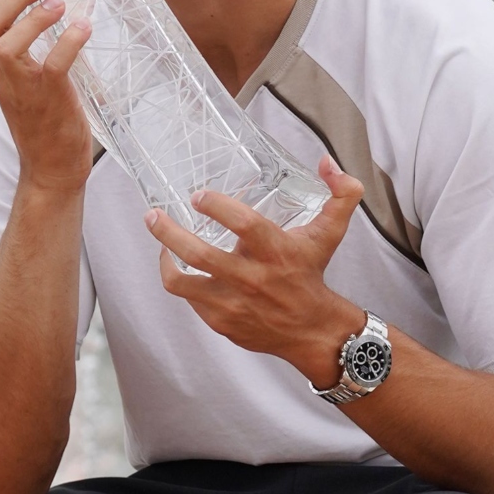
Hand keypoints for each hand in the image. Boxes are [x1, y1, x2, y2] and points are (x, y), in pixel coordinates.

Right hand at [0, 0, 96, 196]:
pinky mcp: (47, 99)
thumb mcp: (35, 75)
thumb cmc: (48, 120)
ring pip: (10, 42)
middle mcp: (2, 69)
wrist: (52, 170)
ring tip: (61, 1)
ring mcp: (21, 86)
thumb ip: (38, 42)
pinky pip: (52, 65)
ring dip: (36, 16)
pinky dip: (67, 43)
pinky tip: (84, 27)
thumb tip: (60, 0)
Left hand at [147, 157, 370, 379]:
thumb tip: (328, 162)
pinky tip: (179, 266)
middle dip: (168, 231)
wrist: (312, 331)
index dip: (217, 207)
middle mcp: (253, 278)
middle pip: (199, 254)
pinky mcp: (221, 321)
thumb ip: (340, 194)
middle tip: (153, 214)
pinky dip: (180, 279)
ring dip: (165, 258)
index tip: (199, 196)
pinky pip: (189, 298)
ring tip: (161, 239)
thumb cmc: (312, 274)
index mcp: (277, 252)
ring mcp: (233, 303)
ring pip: (182, 282)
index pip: (244, 224)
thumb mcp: (330, 233)